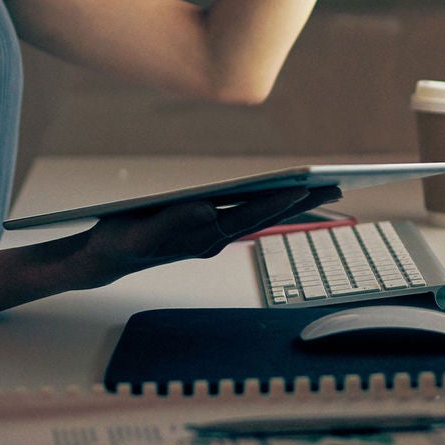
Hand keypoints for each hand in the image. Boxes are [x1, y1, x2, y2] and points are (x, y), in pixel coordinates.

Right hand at [71, 185, 342, 287]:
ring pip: (259, 216)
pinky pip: (243, 216)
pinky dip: (267, 205)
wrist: (106, 259)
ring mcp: (210, 235)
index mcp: (204, 235)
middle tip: (337, 186)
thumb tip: (208, 209)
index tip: (310, 186)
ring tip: (320, 189)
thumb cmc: (121, 241)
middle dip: (301, 201)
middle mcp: (213, 236)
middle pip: (265, 215)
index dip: (282, 199)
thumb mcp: (141, 231)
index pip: (253, 213)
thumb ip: (173, 222)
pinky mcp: (203, 231)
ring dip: (290, 203)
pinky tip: (278, 197)